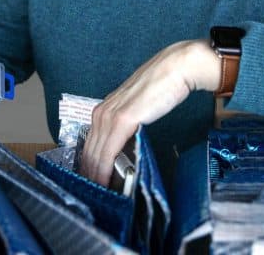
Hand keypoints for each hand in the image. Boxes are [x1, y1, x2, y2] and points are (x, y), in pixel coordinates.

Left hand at [80, 39, 219, 186]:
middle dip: (90, 174)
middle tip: (94, 194)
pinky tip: (105, 182)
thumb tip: (127, 147)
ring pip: (95, 154)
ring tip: (99, 193)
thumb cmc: (161, 87)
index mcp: (104, 110)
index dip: (90, 165)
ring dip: (95, 175)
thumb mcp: (138, 110)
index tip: (93, 182)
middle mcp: (102, 113)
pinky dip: (104, 169)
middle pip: (89, 151)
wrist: (174, 69)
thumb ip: (129, 126)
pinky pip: (108, 151)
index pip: (90, 144)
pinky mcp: (122, 120)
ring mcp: (110, 116)